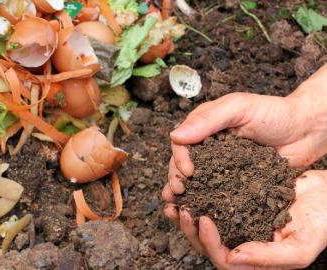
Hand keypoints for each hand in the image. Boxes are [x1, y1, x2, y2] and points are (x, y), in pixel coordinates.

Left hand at [163, 170, 326, 268]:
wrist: (326, 192)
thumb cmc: (320, 221)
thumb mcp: (302, 246)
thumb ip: (269, 257)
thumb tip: (233, 257)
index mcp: (255, 259)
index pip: (223, 260)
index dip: (209, 243)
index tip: (204, 220)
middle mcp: (241, 243)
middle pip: (206, 245)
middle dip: (189, 229)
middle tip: (180, 209)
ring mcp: (236, 223)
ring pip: (202, 226)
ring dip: (185, 215)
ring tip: (174, 199)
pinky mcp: (233, 203)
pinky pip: (209, 202)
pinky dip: (196, 196)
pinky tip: (187, 185)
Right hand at [167, 63, 326, 194]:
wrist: (306, 131)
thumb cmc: (275, 112)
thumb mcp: (239, 108)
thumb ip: (208, 119)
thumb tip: (175, 136)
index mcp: (204, 127)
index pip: (181, 143)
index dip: (179, 158)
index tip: (187, 172)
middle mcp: (208, 148)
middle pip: (182, 164)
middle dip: (176, 179)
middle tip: (178, 193)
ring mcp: (221, 166)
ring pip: (196, 181)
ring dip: (186, 194)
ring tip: (179, 208)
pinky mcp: (234, 182)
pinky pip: (217, 192)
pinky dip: (206, 203)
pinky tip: (200, 213)